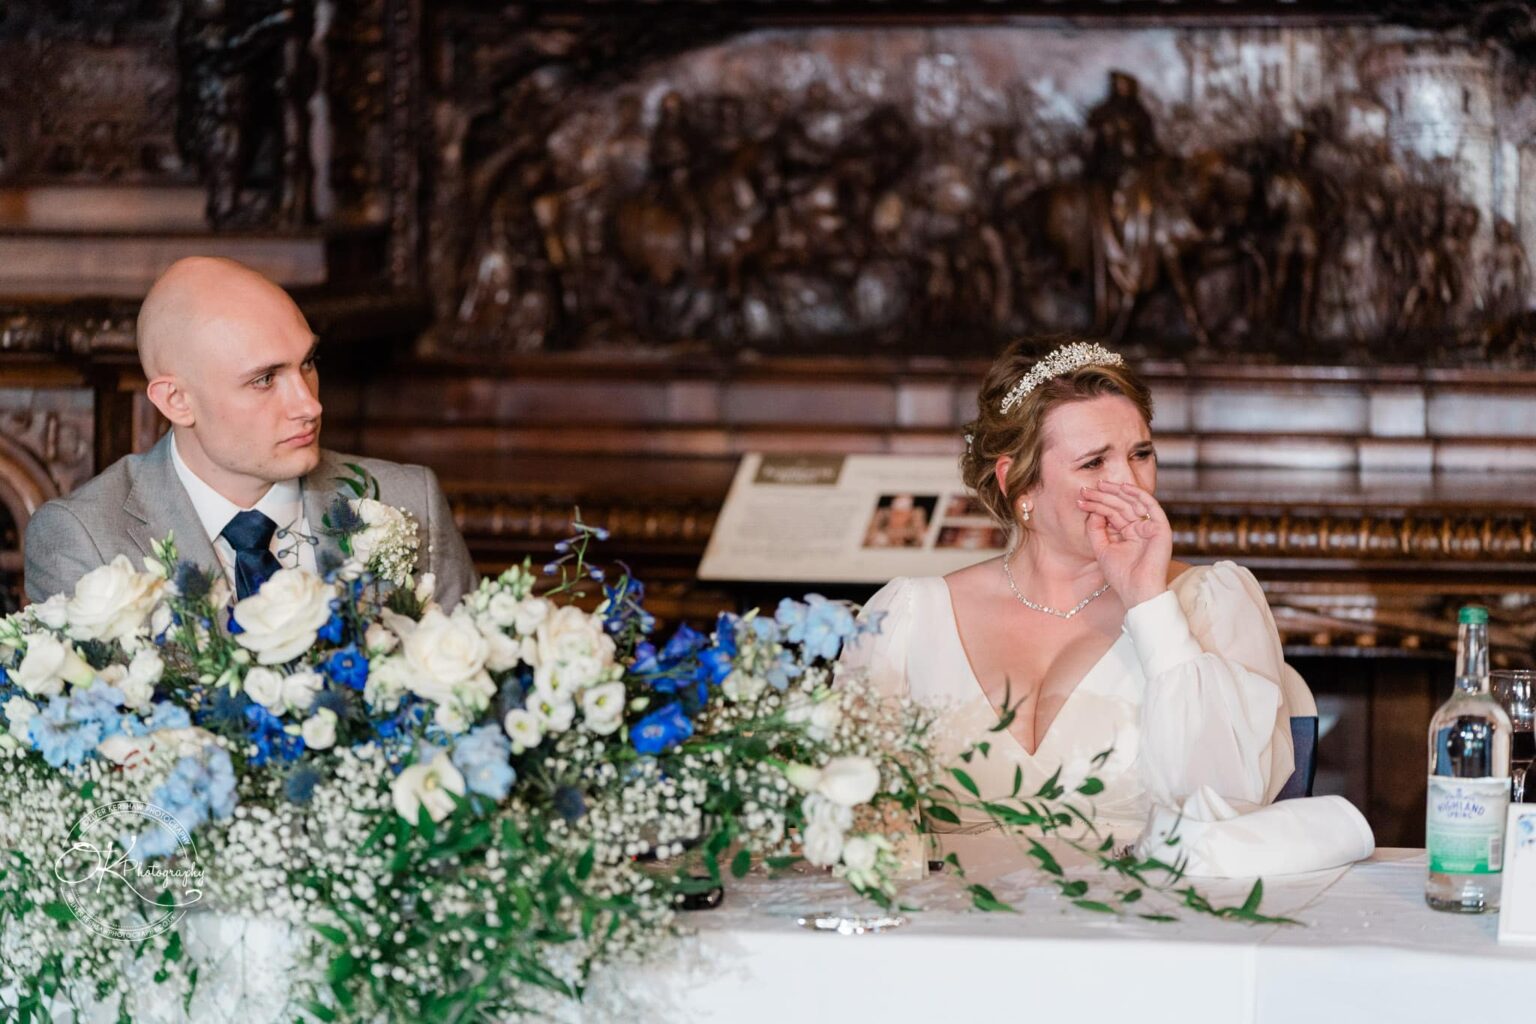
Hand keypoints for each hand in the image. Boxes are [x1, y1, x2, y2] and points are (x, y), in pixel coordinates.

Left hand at [1077, 480, 1172, 608]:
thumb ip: (1096, 530)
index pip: (1111, 513)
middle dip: (1102, 496)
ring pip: (1132, 503)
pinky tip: (1123, 487)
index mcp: (1127, 533)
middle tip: (1085, 490)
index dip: (1096, 504)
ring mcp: (1150, 527)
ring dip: (1115, 492)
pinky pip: (1151, 506)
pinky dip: (1139, 495)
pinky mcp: (1160, 528)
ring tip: (1099, 486)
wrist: (1136, 591)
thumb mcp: (1102, 549)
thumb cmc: (1121, 576)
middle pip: (1120, 506)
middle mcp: (1139, 528)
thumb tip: (1093, 510)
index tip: (1080, 499)